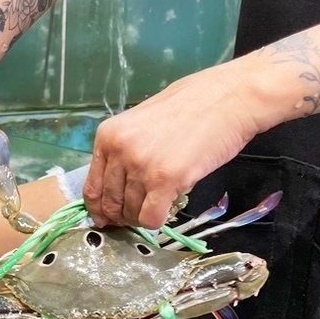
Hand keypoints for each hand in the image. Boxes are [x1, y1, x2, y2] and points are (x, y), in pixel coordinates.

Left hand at [83, 62, 261, 228]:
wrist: (228, 98)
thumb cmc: (191, 107)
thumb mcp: (140, 124)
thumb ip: (124, 152)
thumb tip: (114, 188)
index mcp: (108, 136)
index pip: (91, 187)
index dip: (99, 208)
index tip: (107, 217)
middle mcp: (119, 151)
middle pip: (110, 203)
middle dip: (122, 216)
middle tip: (137, 215)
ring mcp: (141, 166)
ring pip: (131, 212)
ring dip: (143, 216)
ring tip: (159, 204)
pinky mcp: (165, 180)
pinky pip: (151, 217)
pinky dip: (157, 221)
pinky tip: (167, 207)